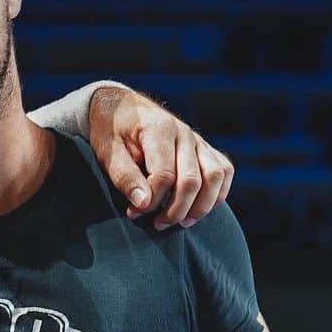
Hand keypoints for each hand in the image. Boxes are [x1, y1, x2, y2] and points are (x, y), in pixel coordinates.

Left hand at [88, 86, 233, 229]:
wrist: (121, 106)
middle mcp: (184, 134)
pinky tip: (199, 208)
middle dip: (176, 209)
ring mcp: (197, 140)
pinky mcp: (204, 147)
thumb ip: (124, 177)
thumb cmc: (111, 130)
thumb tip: (143, 204)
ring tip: (182, 222)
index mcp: (158, 130)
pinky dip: (218, 192)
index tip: (134, 213)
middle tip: (158, 224)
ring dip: (201, 206)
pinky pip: (224, 170)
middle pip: (192, 180)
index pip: (164, 174)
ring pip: (215, 176)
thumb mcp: (107, 151)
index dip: (152, 200)